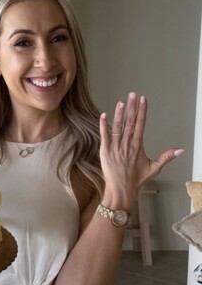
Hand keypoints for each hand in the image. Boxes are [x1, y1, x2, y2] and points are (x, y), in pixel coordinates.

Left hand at [99, 92, 182, 209]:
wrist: (121, 190)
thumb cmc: (136, 180)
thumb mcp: (154, 168)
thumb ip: (166, 157)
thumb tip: (180, 150)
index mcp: (137, 146)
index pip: (141, 124)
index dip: (142, 111)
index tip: (143, 100)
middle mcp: (127, 145)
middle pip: (130, 122)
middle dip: (132, 107)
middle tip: (133, 94)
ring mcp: (115, 147)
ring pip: (117, 127)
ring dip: (119, 114)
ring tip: (121, 102)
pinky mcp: (105, 152)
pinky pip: (105, 136)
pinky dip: (104, 126)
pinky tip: (103, 115)